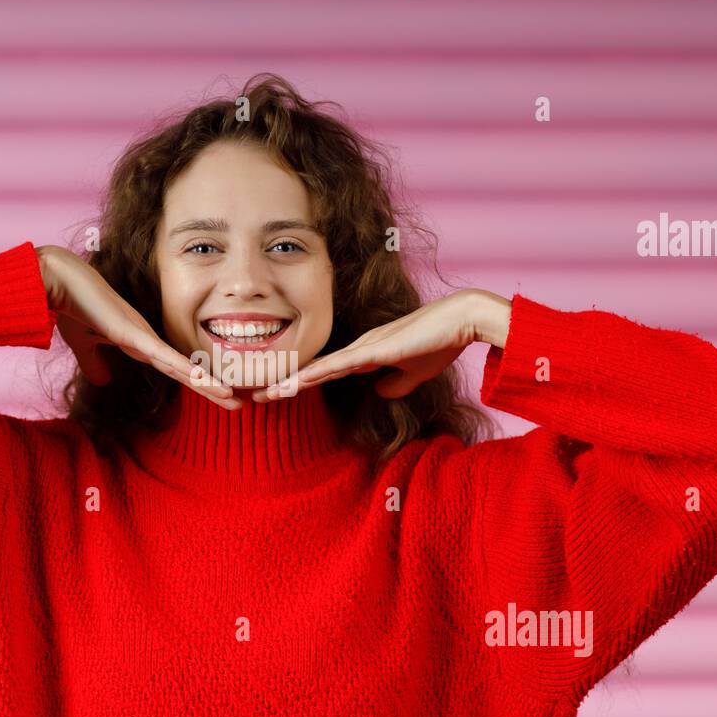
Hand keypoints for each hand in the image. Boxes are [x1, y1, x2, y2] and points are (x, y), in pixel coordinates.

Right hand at [36, 245, 239, 409]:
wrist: (60, 282)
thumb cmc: (72, 307)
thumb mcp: (84, 345)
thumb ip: (95, 363)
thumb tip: (104, 382)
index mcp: (139, 344)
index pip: (174, 370)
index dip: (196, 384)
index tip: (216, 396)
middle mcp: (148, 341)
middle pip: (186, 371)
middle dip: (211, 389)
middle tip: (237, 405)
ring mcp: (143, 337)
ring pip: (181, 366)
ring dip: (206, 384)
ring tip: (232, 399)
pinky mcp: (132, 334)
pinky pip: (162, 356)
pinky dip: (182, 368)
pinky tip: (201, 380)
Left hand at [253, 288, 511, 401]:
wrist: (460, 321)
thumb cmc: (440, 342)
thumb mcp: (414, 372)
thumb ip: (396, 382)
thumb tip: (380, 391)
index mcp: (364, 354)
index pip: (323, 373)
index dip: (299, 383)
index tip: (275, 394)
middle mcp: (357, 348)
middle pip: (313, 369)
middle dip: (285, 382)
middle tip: (255, 395)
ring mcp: (365, 347)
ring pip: (320, 368)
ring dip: (294, 381)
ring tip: (266, 393)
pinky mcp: (376, 349)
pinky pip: (340, 365)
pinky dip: (318, 374)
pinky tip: (299, 382)